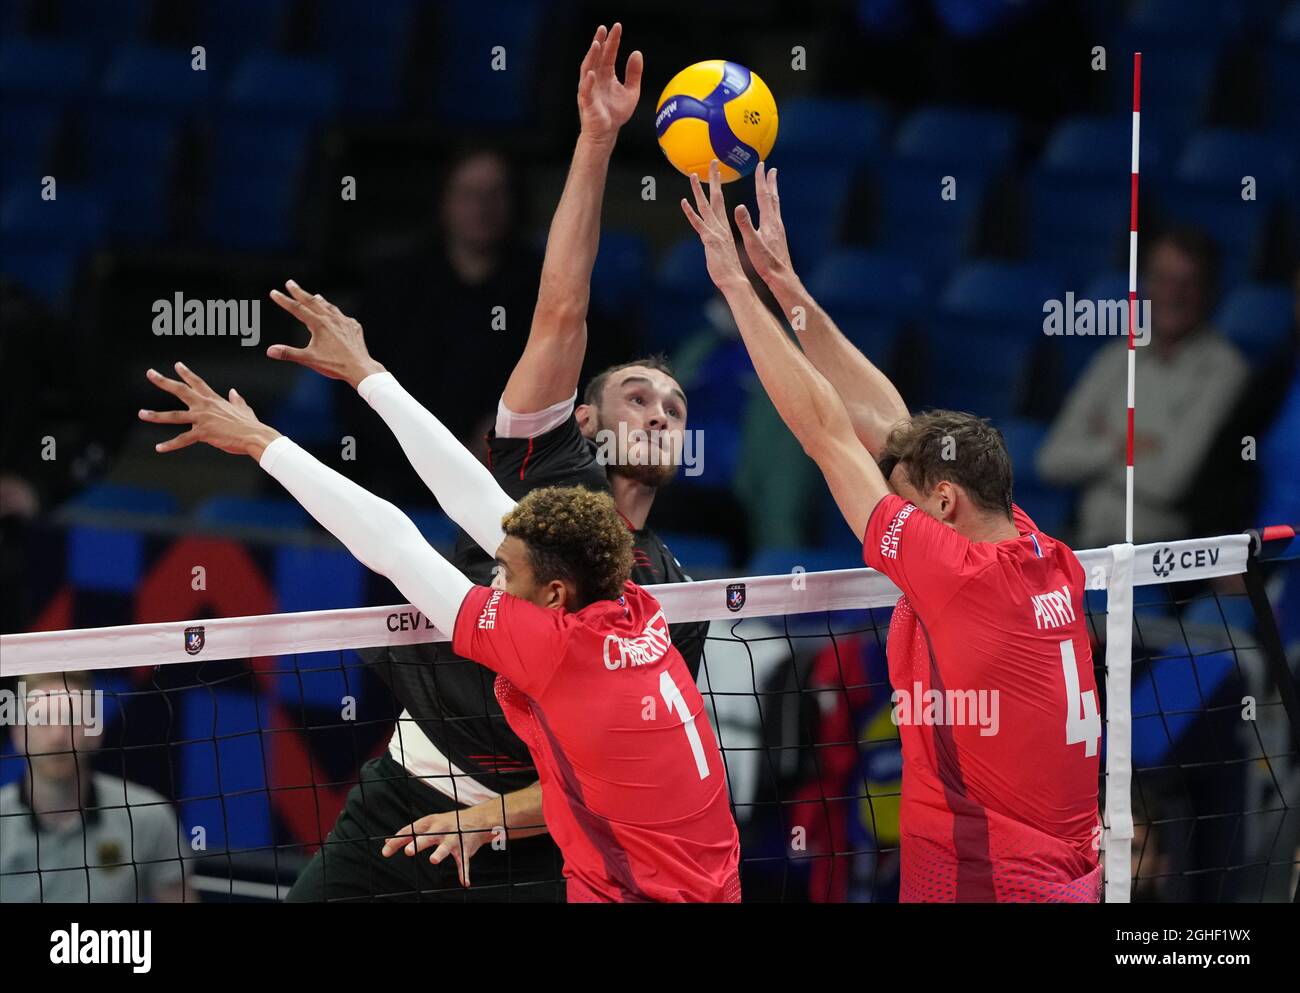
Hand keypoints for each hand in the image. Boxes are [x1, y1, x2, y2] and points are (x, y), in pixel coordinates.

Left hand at [139, 363, 279, 458]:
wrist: (255, 436)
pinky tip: (158, 448)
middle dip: (163, 381)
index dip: (186, 373)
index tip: (177, 365)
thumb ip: (236, 399)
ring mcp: (202, 419)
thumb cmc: (251, 424)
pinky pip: (183, 439)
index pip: (197, 383)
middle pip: (180, 390)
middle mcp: (205, 406)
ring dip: (156, 415)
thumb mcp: (243, 408)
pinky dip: (170, 445)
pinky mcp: (203, 433)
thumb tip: (233, 391)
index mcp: (214, 400)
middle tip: (150, 373)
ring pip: (174, 416)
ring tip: (141, 413)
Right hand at [267, 280, 384, 388]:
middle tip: (290, 283)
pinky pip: (342, 316)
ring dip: (320, 301)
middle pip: (312, 302)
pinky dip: (335, 313)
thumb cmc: (335, 365)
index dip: (284, 300)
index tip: (274, 292)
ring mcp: (344, 321)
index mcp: (318, 324)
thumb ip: (288, 353)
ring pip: (329, 307)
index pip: (297, 308)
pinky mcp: (353, 327)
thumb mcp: (309, 359)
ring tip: (315, 296)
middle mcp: (331, 319)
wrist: (360, 368)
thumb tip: (269, 351)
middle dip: (299, 292)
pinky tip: (335, 315)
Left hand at [381, 810, 495, 887]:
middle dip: (419, 843)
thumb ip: (409, 833)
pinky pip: (464, 861)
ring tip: (433, 860)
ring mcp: (453, 838)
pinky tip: (464, 882)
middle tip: (408, 851)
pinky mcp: (465, 848)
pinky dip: (464, 872)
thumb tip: (387, 842)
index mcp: (429, 822)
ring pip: (446, 846)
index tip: (386, 850)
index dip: (398, 840)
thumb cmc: (447, 823)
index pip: (411, 830)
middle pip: (428, 836)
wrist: (476, 819)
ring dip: (440, 853)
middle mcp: (441, 829)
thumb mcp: (428, 823)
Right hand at [576, 22, 641, 143]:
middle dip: (600, 42)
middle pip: (597, 57)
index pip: (609, 54)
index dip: (612, 41)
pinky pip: (586, 91)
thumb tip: (637, 53)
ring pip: (588, 69)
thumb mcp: (632, 91)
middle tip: (603, 28)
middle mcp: (596, 78)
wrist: (607, 133)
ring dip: (592, 57)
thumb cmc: (615, 113)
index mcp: (606, 74)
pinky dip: (588, 82)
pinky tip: (592, 73)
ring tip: (597, 44)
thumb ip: (634, 73)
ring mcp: (589, 89)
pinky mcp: (587, 102)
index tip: (617, 27)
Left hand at [680, 160, 747, 290]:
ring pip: (705, 206)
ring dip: (699, 190)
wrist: (734, 280)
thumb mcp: (725, 251)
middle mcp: (721, 226)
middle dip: (714, 179)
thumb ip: (720, 242)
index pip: (721, 201)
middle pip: (716, 198)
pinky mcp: (709, 239)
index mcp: (725, 227)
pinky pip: (698, 223)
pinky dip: (690, 212)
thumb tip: (716, 241)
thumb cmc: (730, 270)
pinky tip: (683, 202)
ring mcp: (715, 231)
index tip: (717, 172)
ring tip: (693, 175)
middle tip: (713, 162)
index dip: (718, 186)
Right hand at [735, 161, 793, 283]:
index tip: (760, 166)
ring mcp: (779, 229)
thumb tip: (739, 206)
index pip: (764, 196)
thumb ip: (745, 225)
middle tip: (771, 169)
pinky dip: (772, 207)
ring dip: (772, 193)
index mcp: (769, 222)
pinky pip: (775, 216)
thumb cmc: (766, 262)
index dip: (761, 180)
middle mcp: (776, 222)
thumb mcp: (752, 243)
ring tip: (771, 186)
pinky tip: (770, 212)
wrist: (781, 276)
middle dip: (770, 182)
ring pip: (776, 206)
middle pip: (773, 197)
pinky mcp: (779, 237)